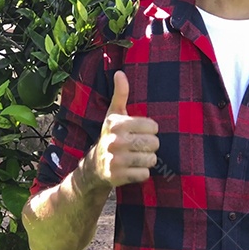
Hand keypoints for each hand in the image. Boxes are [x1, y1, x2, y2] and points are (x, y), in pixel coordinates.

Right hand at [79, 71, 159, 190]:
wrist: (94, 166)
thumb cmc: (110, 136)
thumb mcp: (114, 114)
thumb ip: (120, 94)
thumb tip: (119, 72)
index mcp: (117, 123)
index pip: (153, 126)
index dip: (150, 130)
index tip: (139, 132)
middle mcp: (114, 141)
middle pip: (154, 143)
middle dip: (150, 146)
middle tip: (138, 147)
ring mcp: (115, 160)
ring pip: (151, 159)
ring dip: (147, 160)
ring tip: (136, 157)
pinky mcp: (117, 176)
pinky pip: (144, 174)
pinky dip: (141, 173)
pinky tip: (131, 169)